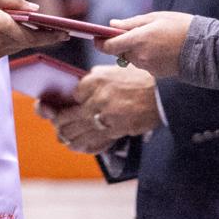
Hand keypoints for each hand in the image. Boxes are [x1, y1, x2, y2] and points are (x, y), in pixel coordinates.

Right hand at [0, 0, 67, 63]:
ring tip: (40, 30)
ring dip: (26, 38)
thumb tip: (36, 10)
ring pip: (18, 46)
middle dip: (42, 36)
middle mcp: (0, 43)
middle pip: (28, 41)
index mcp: (1, 25)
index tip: (65, 33)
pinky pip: (7, 49)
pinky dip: (11, 41)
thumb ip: (15, 2)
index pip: (33, 34)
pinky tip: (13, 32)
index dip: (51, 35)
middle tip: (60, 32)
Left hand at [35, 65, 159, 153]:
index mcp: (94, 80)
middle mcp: (96, 98)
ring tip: (64, 137)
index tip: (62, 106)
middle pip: (66, 117)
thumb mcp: (112, 72)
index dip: (65, 103)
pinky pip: (92, 142)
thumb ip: (92, 81)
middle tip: (57, 125)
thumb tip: (76, 93)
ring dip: (67, 137)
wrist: (162, 95)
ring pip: (76, 133)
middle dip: (58, 123)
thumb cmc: (138, 81)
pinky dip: (83, 146)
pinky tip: (78, 146)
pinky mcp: (115, 131)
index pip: (71, 96)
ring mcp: (105, 117)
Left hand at [98, 12, 193, 78]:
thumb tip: (112, 25)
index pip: (109, 46)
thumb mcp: (155, 18)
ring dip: (135, 50)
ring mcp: (148, 67)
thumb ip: (131, 23)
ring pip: (131, 58)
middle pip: (120, 52)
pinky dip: (146, 57)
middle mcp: (141, 56)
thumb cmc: (181, 27)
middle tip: (135, 33)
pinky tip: (161, 50)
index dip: (100, 43)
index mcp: (139, 39)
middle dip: (122, 43)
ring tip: (154, 40)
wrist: (205, 49)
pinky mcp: (156, 74)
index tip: (97, 38)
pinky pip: (143, 64)